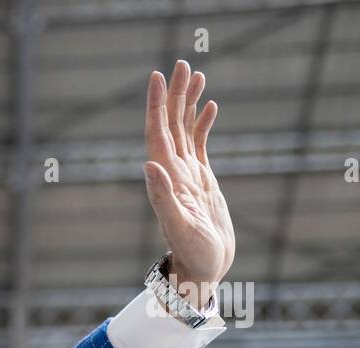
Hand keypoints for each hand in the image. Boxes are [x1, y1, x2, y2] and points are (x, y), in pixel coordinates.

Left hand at [144, 61, 235, 308]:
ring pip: (184, 130)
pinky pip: (199, 145)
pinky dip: (202, 124)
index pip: (157, 134)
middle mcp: (172, 173)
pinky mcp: (201, 181)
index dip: (155, 105)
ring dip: (187, 103)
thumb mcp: (178, 227)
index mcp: (165, 179)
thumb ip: (163, 197)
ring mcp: (186, 175)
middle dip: (174, 94)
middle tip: (182, 63)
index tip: (157, 77)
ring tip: (195, 74)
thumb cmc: (192, 255)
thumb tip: (150, 164)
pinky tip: (209, 106)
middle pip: (170, 125)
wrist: (202, 271)